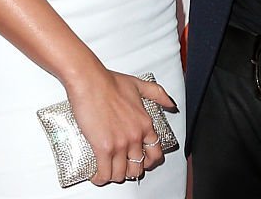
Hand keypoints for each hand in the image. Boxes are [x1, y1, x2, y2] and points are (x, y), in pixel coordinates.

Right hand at [65, 63, 175, 184]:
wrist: (90, 81)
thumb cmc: (109, 82)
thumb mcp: (139, 85)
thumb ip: (157, 94)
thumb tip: (171, 104)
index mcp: (145, 123)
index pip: (155, 153)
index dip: (149, 162)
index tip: (142, 162)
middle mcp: (135, 136)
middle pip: (137, 168)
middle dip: (129, 170)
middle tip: (121, 166)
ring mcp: (120, 144)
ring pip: (121, 174)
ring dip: (114, 175)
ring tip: (107, 170)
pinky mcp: (104, 148)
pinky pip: (104, 174)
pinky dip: (100, 178)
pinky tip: (97, 175)